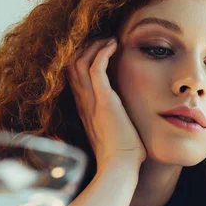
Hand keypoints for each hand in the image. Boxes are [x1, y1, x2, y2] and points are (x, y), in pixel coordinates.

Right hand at [67, 37, 146, 169]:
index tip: (99, 52)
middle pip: (72, 67)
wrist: (120, 167)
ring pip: (79, 62)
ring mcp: (91, 101)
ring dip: (93, 46)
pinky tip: (114, 44)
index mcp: (86, 112)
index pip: (76, 79)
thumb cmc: (124, 157)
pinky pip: (96, 67)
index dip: (84, 62)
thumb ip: (120, 124)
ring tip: (109, 39)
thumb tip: (133, 121)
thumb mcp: (118, 135)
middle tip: (103, 41)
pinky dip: (103, 51)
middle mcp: (84, 104)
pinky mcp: (103, 100)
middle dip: (85, 49)